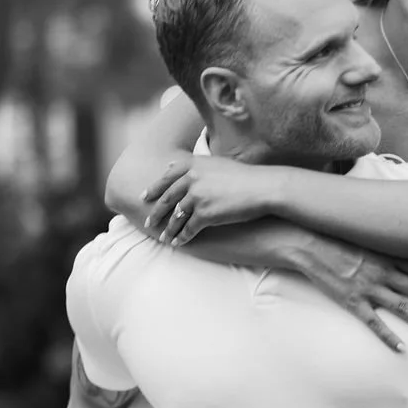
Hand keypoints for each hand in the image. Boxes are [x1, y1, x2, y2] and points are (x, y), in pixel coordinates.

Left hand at [143, 156, 276, 241]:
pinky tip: (178, 243)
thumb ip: (194, 165)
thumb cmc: (245, 176)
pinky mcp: (205, 214)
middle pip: (167, 198)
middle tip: (148, 222)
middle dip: (156, 213)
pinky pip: (188, 229)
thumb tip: (170, 165)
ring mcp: (197, 197)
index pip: (167, 177)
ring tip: (164, 238)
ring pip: (176, 217)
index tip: (144, 197)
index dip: (154, 188)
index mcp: (193, 165)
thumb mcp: (216, 163)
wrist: (263, 188)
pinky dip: (182, 238)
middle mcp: (192, 179)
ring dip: (169, 229)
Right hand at [297, 234, 407, 352]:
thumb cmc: (335, 237)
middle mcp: (382, 272)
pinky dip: (389, 337)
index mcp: (386, 255)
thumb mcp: (364, 236)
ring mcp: (368, 288)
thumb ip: (382, 245)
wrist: (307, 244)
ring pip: (402, 307)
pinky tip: (402, 349)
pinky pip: (374, 324)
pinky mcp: (352, 302)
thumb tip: (399, 247)